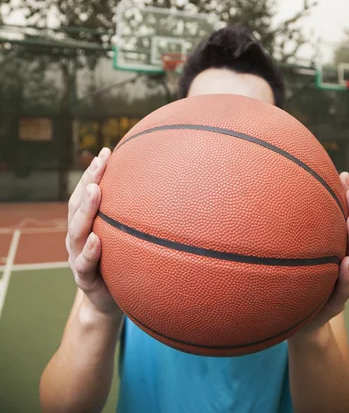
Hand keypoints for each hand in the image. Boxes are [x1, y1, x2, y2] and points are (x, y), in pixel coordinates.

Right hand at [66, 147, 121, 317]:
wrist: (110, 303)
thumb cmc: (121, 263)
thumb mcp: (126, 237)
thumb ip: (134, 216)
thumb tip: (166, 186)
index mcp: (87, 224)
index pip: (87, 192)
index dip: (94, 172)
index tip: (107, 151)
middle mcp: (78, 237)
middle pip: (78, 205)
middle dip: (88, 180)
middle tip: (100, 162)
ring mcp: (77, 257)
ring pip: (76, 231)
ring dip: (86, 209)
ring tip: (95, 190)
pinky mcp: (84, 278)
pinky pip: (84, 264)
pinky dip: (89, 251)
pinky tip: (96, 239)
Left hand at [297, 171, 348, 333]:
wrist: (294, 321)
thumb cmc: (295, 280)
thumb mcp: (294, 253)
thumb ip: (292, 230)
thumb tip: (276, 189)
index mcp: (336, 248)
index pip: (348, 220)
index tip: (346, 177)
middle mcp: (344, 262)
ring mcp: (342, 282)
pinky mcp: (335, 303)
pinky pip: (344, 289)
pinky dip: (346, 275)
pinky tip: (345, 261)